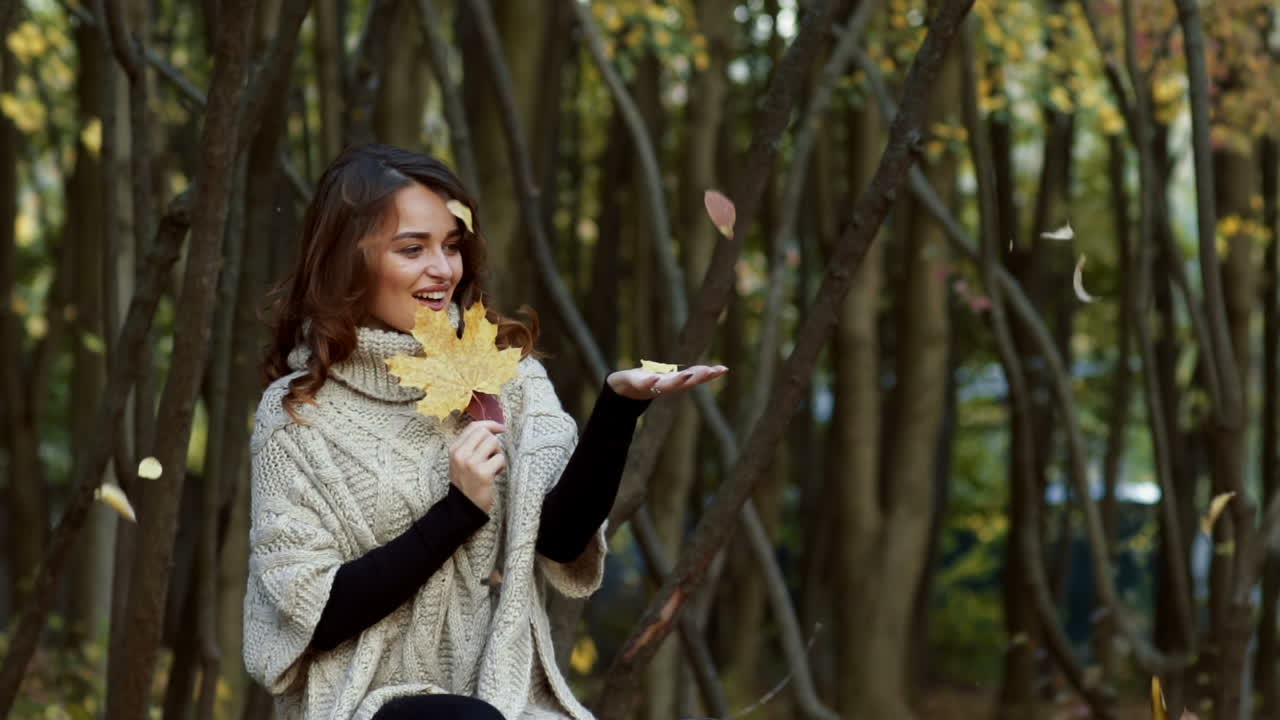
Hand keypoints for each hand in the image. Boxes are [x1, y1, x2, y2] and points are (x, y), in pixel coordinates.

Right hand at [449, 420, 505, 511]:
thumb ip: (471, 444)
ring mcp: (471, 463)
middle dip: (494, 443)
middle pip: (486, 433)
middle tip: (492, 456)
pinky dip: (501, 466)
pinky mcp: (482, 473)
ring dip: (498, 454)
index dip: (490, 424)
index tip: (501, 428)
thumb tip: (492, 428)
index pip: (474, 426)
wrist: (464, 505)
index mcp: (454, 448)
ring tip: (493, 466)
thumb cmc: (467, 481)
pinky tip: (495, 474)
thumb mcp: (462, 460)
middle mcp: (460, 454)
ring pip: (494, 443)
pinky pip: (500, 459)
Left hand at [606, 364, 728, 399]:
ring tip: (688, 374)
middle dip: (698, 377)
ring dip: (677, 381)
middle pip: (684, 382)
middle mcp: (666, 386)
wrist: (624, 390)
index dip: (709, 374)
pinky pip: (643, 383)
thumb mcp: (673, 376)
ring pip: (667, 385)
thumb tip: (719, 369)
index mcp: (675, 382)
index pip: (695, 378)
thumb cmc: (652, 381)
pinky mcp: (636, 383)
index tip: (723, 369)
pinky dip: (649, 381)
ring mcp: (652, 386)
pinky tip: (655, 377)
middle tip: (712, 371)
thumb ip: (693, 375)